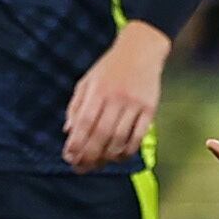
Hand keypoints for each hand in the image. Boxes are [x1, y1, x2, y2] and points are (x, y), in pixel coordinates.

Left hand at [63, 21, 168, 170]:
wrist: (141, 50)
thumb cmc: (110, 67)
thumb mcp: (87, 80)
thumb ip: (76, 105)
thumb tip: (68, 131)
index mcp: (98, 90)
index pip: (84, 122)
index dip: (76, 143)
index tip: (69, 157)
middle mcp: (116, 97)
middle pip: (101, 134)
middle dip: (89, 155)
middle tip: (80, 168)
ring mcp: (135, 104)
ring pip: (119, 138)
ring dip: (106, 156)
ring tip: (97, 165)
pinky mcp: (150, 109)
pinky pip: (138, 136)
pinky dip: (127, 150)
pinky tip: (118, 157)